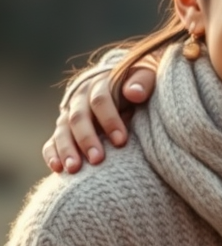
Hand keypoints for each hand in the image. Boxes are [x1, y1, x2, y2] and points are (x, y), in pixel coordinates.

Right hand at [41, 58, 156, 173]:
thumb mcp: (145, 76)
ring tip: (74, 169)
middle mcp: (80, 98)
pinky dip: (52, 154)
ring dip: (67, 150)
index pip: (100, 101)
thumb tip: (135, 93)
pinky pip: (52, 141)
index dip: (110, 120)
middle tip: (97, 159)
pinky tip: (57, 168)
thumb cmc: (139, 84)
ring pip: (62, 131)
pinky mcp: (63, 129)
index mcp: (100, 84)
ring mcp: (69, 114)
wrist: (123, 83)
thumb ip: (142, 82)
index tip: (121, 141)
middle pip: (78, 118)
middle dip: (87, 139)